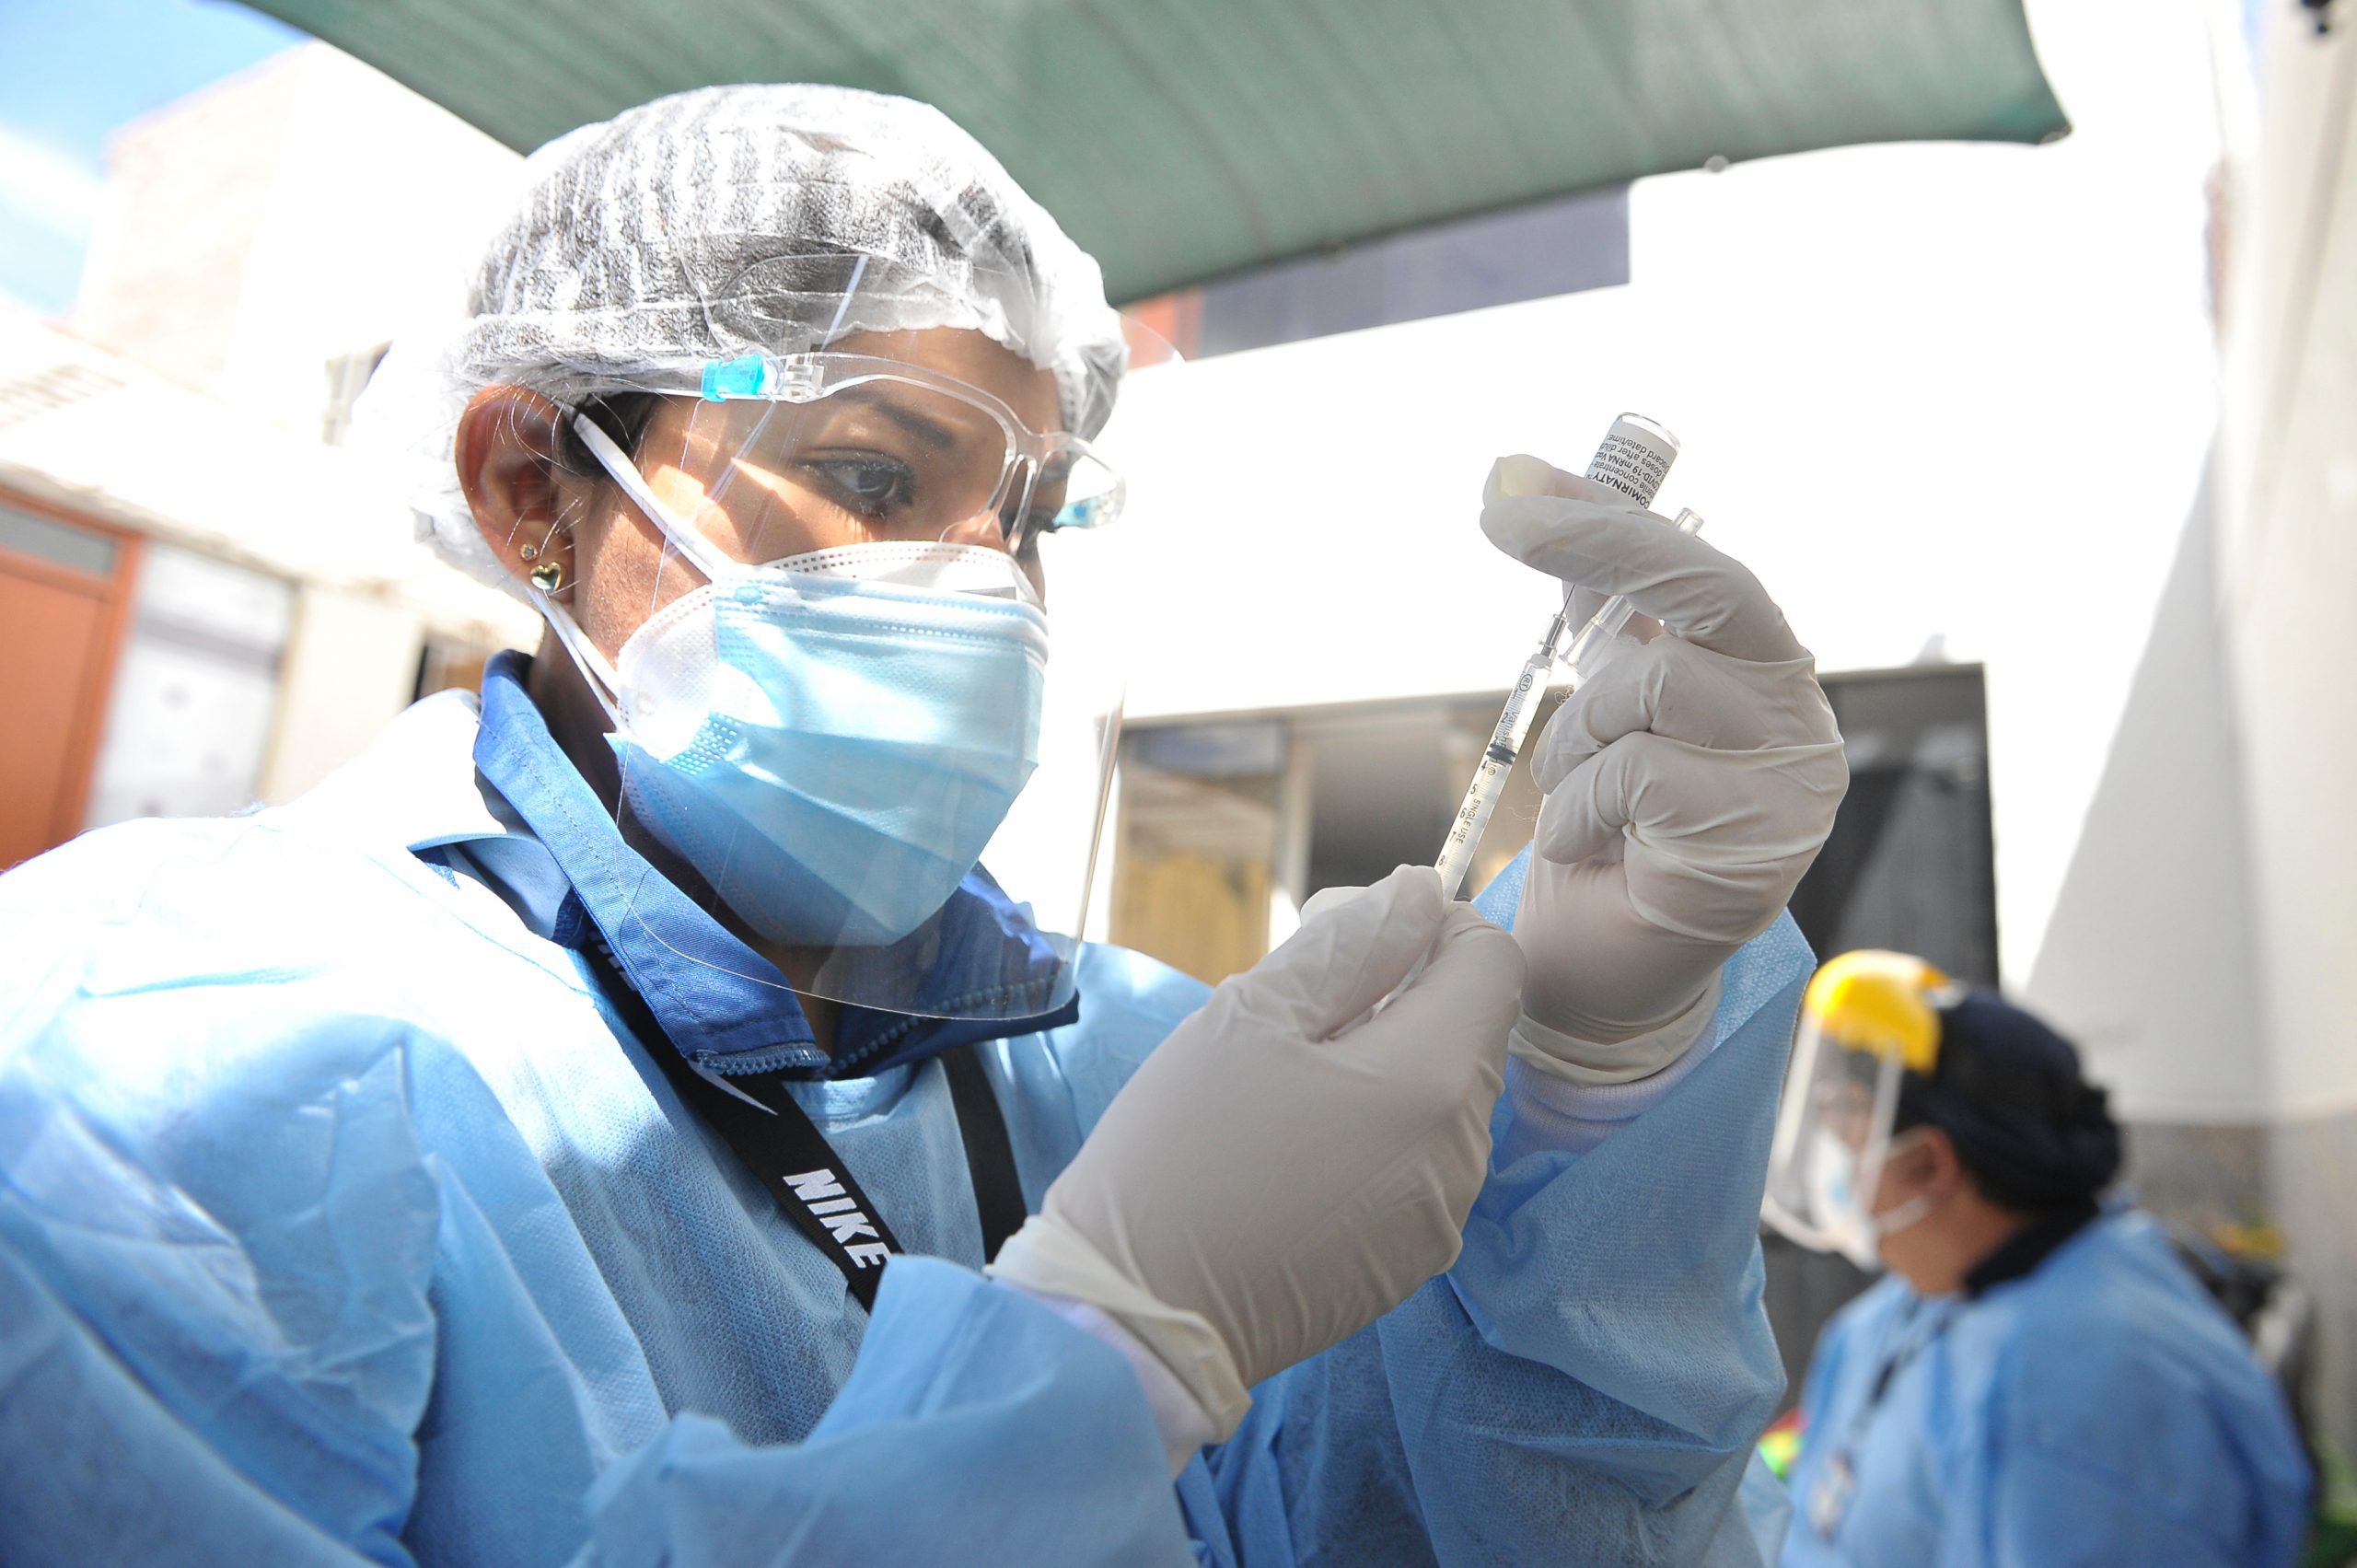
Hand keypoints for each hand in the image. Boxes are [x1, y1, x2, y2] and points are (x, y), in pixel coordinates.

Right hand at [989, 865, 1522, 1435]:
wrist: (1136, 1317)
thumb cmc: (1181, 1150)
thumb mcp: (1250, 1013)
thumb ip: (1350, 941)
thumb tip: (1422, 890)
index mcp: (1432, 1080)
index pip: (1493, 961)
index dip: (1429, 928)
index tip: (1347, 943)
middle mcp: (1462, 1153)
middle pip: (1467, 1029)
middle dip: (1395, 995)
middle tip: (1289, 1011)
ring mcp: (1441, 1218)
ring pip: (1440, 1097)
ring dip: (1381, 1066)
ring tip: (1280, 1086)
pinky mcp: (1409, 1263)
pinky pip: (1417, 1164)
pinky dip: (1373, 1134)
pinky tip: (1289, 1151)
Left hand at [1480, 456, 1846, 1083]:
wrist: (1608, 970)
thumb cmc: (1611, 832)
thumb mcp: (1600, 701)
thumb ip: (1592, 603)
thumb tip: (1529, 479)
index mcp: (1765, 674)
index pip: (1705, 567)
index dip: (1613, 516)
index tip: (1517, 481)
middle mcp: (1795, 718)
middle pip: (1713, 587)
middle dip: (1603, 542)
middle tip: (1503, 515)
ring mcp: (1786, 785)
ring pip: (1653, 688)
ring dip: (1578, 741)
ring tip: (1583, 802)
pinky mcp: (1751, 850)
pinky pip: (1636, 775)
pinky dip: (1582, 808)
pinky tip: (1594, 848)